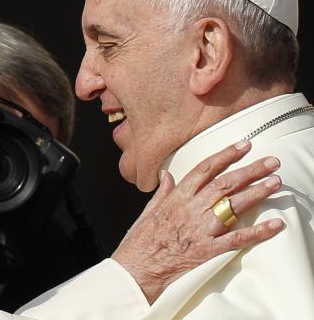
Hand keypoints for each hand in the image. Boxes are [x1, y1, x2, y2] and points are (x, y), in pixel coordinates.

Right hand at [112, 141, 283, 303]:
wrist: (138, 266)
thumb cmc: (142, 239)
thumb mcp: (149, 209)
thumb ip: (162, 191)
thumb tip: (166, 175)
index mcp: (177, 197)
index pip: (205, 169)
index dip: (226, 155)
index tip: (243, 146)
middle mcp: (191, 209)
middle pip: (225, 184)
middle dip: (250, 170)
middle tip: (271, 162)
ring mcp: (200, 229)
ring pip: (233, 206)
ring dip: (257, 193)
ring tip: (275, 182)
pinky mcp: (207, 250)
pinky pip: (236, 239)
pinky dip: (257, 232)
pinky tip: (274, 225)